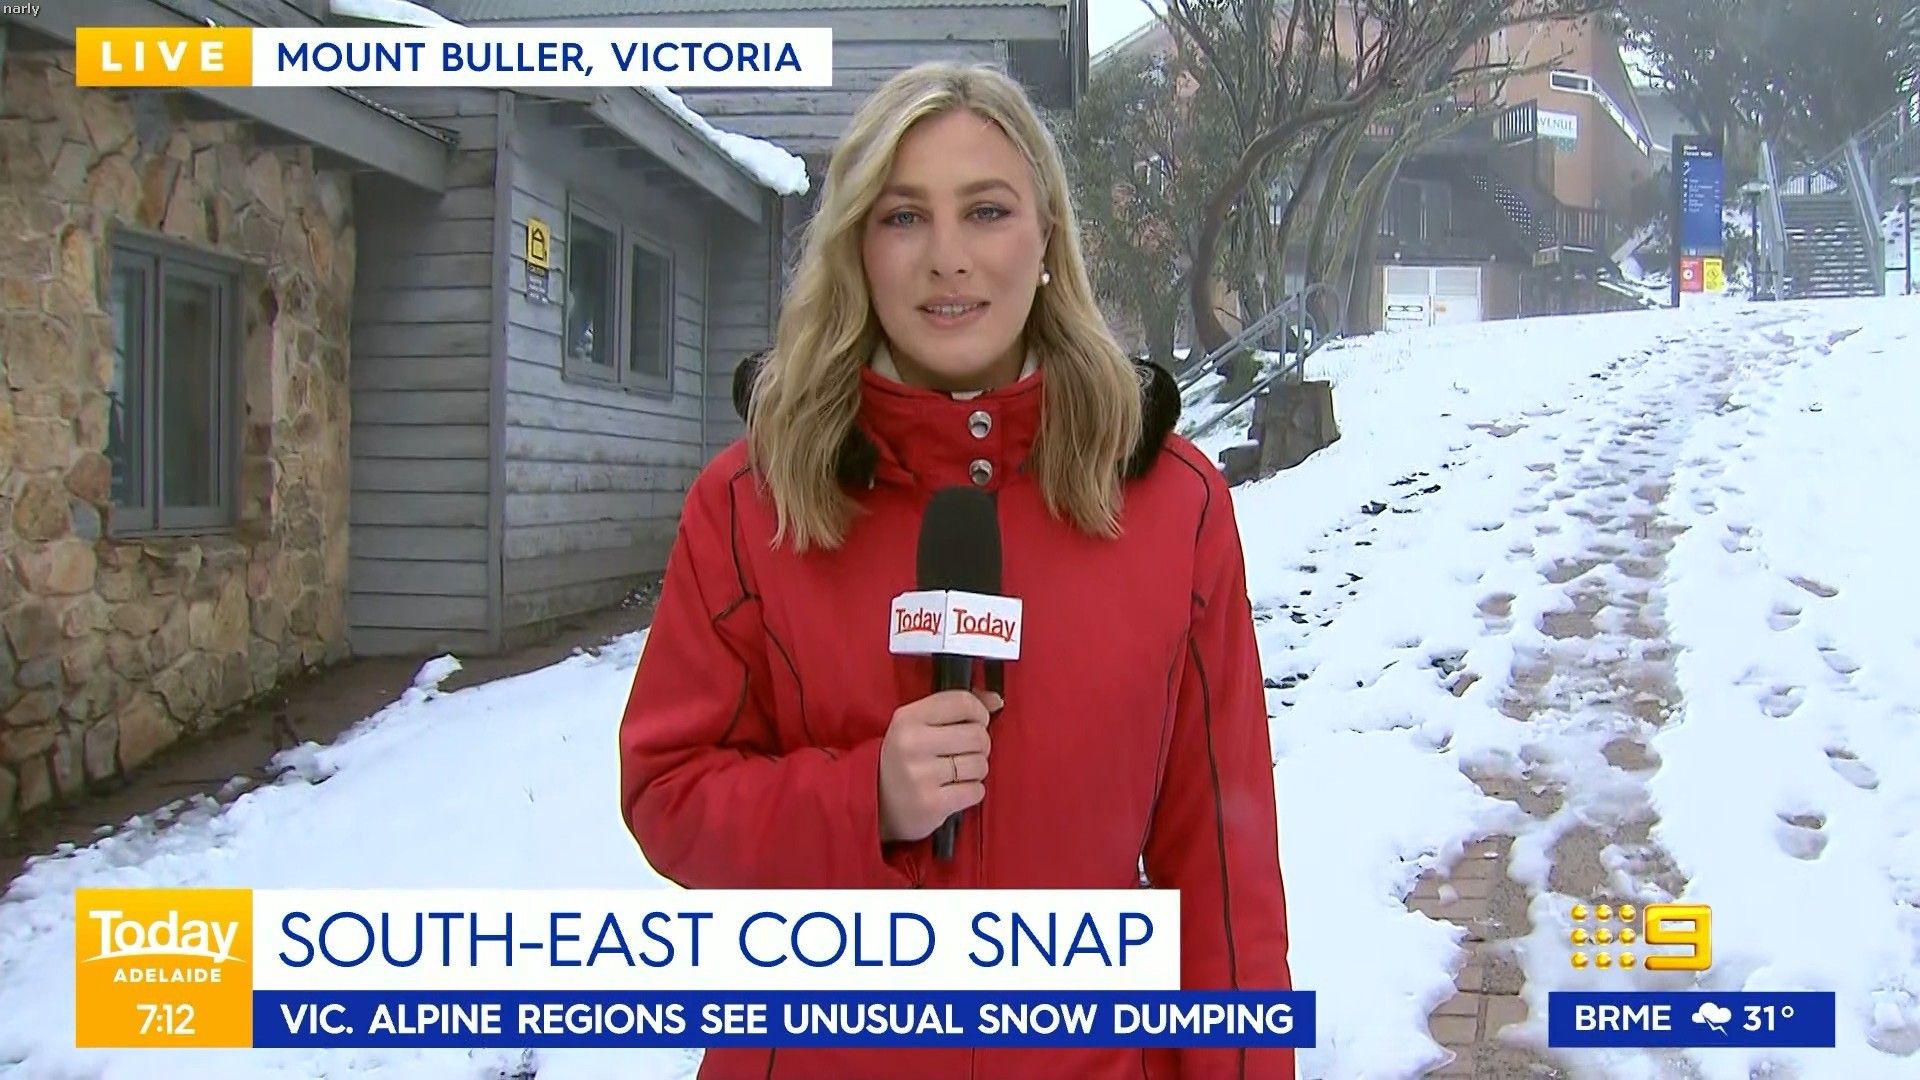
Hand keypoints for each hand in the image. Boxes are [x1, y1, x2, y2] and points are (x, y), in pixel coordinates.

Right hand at [877, 688, 1002, 842]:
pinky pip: (976, 791)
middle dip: (979, 745)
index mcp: (908, 717)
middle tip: (964, 753)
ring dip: (975, 770)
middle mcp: (912, 744)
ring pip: (980, 764)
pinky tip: (954, 791)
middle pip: (977, 735)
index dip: (978, 712)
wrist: (874, 803)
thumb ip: (955, 708)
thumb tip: (996, 700)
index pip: (962, 702)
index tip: (975, 722)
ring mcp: (921, 775)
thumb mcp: (917, 725)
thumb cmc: (903, 760)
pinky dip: (971, 792)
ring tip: (956, 773)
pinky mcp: (932, 804)